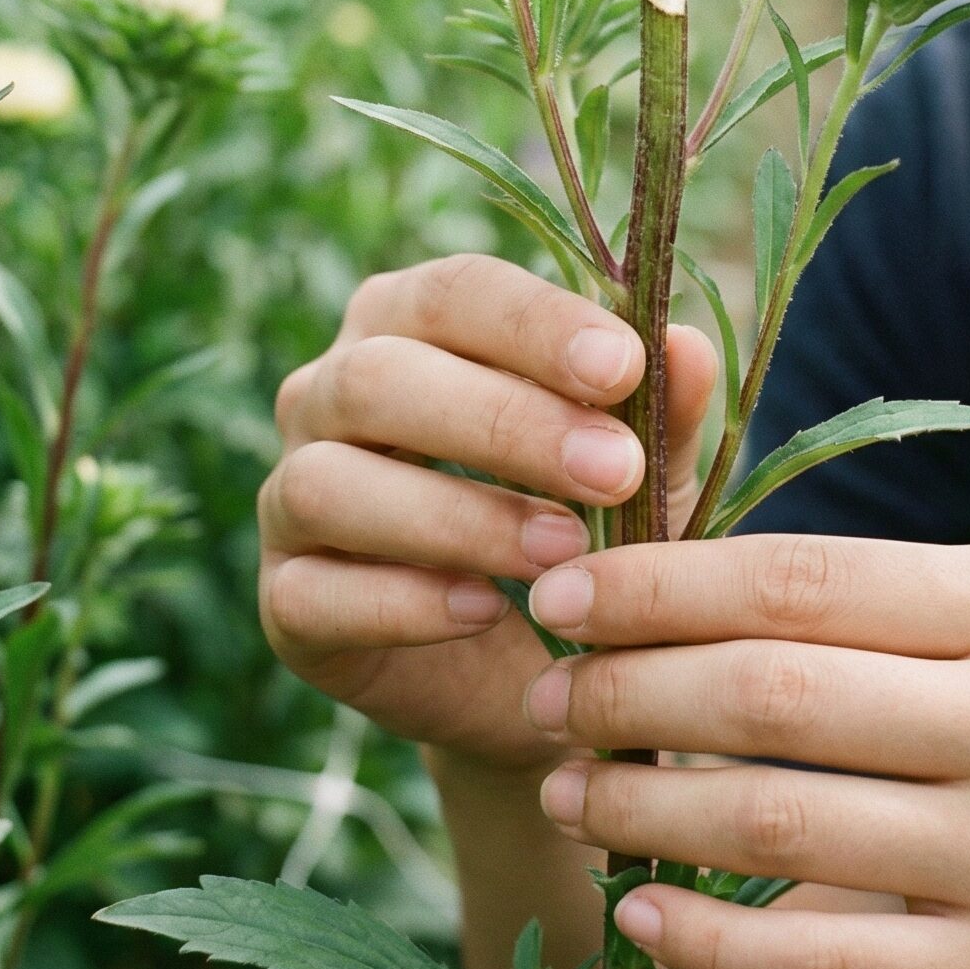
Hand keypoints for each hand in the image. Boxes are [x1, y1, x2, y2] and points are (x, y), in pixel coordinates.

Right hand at [257, 254, 715, 769]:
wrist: (532, 678)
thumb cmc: (577, 522)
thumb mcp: (637, 470)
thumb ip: (660, 410)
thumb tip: (686, 347)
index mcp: (408, 322)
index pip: (455, 290)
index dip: (535, 323)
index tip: (625, 368)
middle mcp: (328, 391)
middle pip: (382, 377)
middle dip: (505, 422)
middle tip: (612, 470)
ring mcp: (289, 494)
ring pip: (332, 483)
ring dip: (456, 515)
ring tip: (562, 551)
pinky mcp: (283, 599)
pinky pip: (314, 593)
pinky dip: (403, 602)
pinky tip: (486, 612)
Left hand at [518, 533, 969, 968]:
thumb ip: (877, 600)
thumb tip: (672, 580)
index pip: (800, 579)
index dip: (658, 585)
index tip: (564, 590)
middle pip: (773, 693)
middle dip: (625, 690)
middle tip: (546, 692)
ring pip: (780, 823)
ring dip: (642, 806)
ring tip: (570, 787)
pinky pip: (821, 961)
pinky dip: (707, 935)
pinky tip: (638, 908)